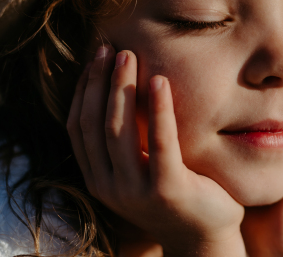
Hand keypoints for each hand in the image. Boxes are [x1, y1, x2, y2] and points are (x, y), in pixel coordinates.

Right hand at [67, 46, 245, 256]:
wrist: (204, 235)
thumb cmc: (174, 191)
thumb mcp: (139, 167)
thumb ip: (124, 141)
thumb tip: (116, 88)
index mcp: (98, 178)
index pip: (78, 126)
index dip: (83, 89)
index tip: (94, 57)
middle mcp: (109, 186)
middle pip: (95, 123)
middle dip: (100, 81)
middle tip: (112, 48)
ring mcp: (136, 191)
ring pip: (118, 130)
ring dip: (121, 88)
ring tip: (130, 57)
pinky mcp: (168, 191)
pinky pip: (161, 143)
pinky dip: (160, 110)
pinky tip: (161, 81)